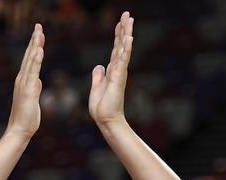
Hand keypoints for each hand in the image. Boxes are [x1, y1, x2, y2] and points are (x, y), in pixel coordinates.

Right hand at [5, 24, 43, 139]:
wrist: (19, 130)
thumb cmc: (26, 117)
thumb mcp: (33, 99)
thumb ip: (35, 88)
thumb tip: (38, 81)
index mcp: (24, 81)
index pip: (30, 60)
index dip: (34, 46)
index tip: (38, 33)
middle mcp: (21, 79)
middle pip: (29, 56)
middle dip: (34, 40)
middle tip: (38, 26)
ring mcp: (23, 84)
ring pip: (30, 61)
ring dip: (35, 45)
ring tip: (39, 32)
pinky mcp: (28, 90)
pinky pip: (33, 72)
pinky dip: (36, 60)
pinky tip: (39, 50)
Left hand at [88, 12, 132, 126]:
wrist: (105, 119)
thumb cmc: (102, 107)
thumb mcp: (96, 87)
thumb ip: (98, 76)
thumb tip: (99, 66)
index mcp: (112, 70)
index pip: (115, 48)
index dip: (117, 35)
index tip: (120, 22)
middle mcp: (118, 68)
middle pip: (121, 44)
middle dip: (124, 29)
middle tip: (128, 14)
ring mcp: (120, 72)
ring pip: (123, 49)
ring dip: (126, 34)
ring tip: (129, 20)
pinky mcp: (119, 77)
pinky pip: (123, 60)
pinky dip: (126, 49)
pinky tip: (129, 38)